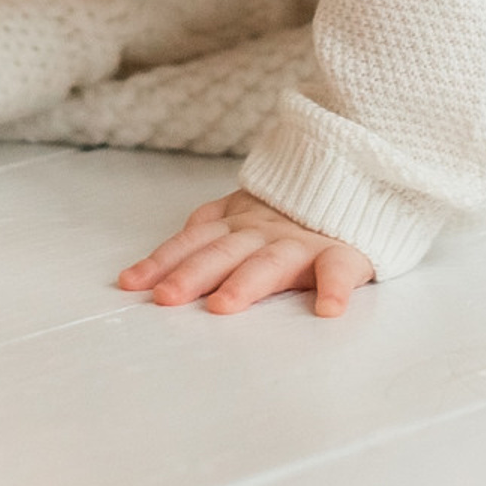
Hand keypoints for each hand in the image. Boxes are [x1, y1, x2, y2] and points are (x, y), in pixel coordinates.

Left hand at [118, 188, 375, 316]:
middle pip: (223, 252)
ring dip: (246, 283)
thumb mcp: (247, 210)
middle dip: (191, 274)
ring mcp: (303, 241)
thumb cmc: (294, 210)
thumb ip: (212, 228)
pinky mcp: (345, 251)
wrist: (356, 176)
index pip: (194, 240)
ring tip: (222, 306)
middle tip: (165, 298)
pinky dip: (335, 288)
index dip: (162, 260)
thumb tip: (169, 254)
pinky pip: (340, 270)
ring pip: (271, 261)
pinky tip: (327, 310)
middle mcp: (264, 230)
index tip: (130, 284)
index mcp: (239, 222)